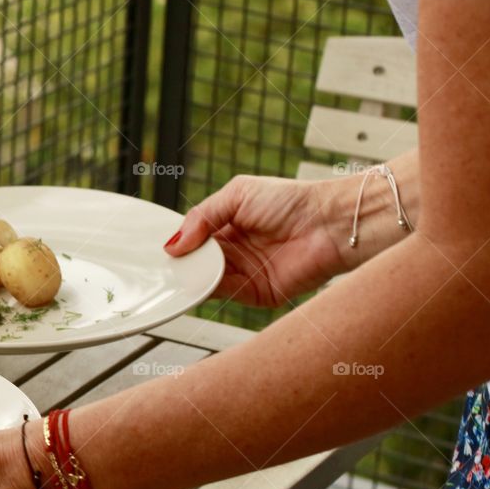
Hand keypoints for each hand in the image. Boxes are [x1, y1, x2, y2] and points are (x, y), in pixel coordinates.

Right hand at [164, 174, 344, 306]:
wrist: (329, 223)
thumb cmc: (293, 201)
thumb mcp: (237, 195)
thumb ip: (202, 216)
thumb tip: (174, 243)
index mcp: (230, 225)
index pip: (195, 238)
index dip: (179, 242)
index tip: (159, 247)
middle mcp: (236, 251)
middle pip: (197, 261)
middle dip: (180, 262)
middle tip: (161, 262)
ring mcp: (246, 273)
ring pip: (206, 279)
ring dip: (190, 276)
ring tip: (175, 270)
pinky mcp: (257, 293)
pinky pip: (225, 293)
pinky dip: (207, 289)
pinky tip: (195, 280)